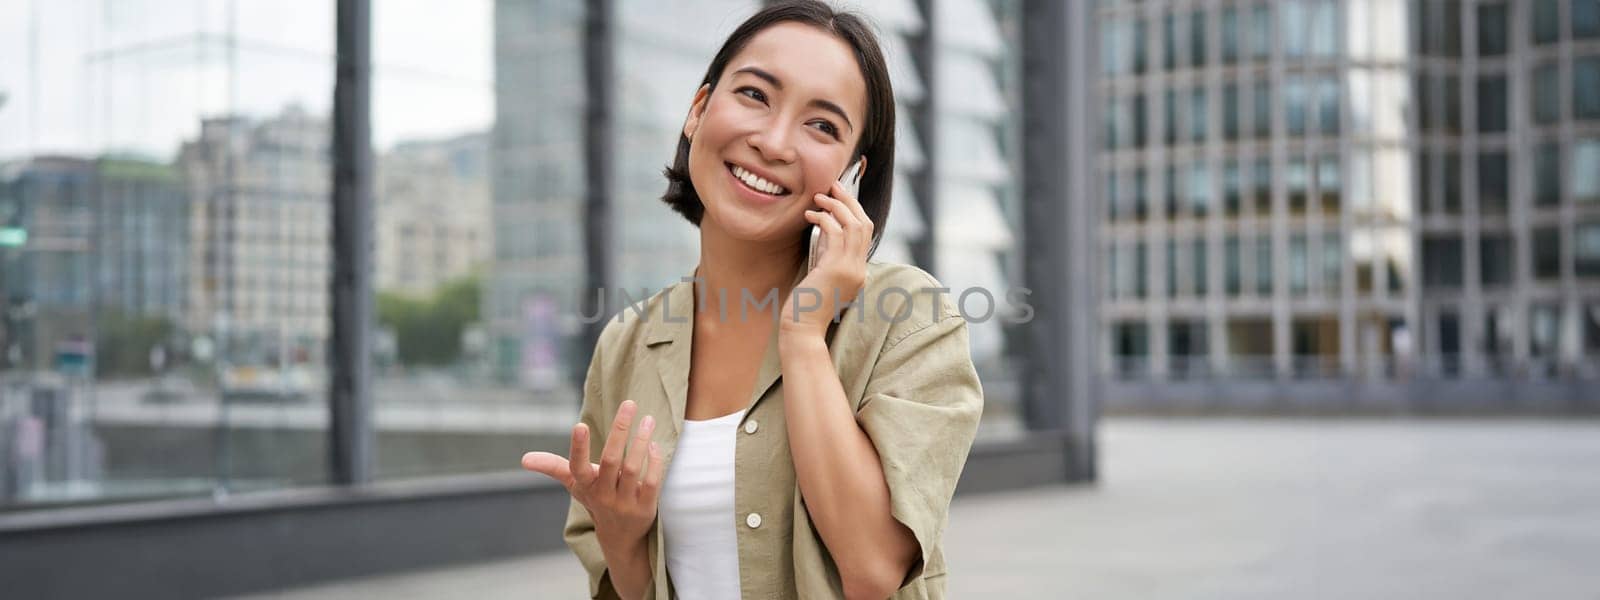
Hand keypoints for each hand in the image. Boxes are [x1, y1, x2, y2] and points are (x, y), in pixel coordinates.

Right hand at [522, 400, 664, 547]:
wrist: (620, 537)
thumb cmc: (596, 499)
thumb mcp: (575, 484)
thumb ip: (553, 467)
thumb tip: (524, 459)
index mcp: (585, 486)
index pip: (577, 467)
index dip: (578, 448)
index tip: (580, 425)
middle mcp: (603, 495)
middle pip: (611, 460)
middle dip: (620, 431)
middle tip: (629, 404)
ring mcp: (625, 502)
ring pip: (633, 468)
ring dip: (640, 441)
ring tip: (647, 419)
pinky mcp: (645, 507)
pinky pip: (651, 482)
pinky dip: (654, 461)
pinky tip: (654, 444)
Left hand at [784, 179, 872, 338]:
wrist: (803, 329)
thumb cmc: (806, 306)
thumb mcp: (821, 274)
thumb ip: (827, 252)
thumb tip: (825, 226)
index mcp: (858, 272)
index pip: (865, 233)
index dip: (854, 211)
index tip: (839, 196)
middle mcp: (859, 270)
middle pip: (864, 224)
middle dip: (850, 201)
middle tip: (834, 184)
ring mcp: (851, 270)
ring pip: (853, 225)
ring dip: (836, 206)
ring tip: (819, 196)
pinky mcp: (836, 269)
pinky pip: (836, 234)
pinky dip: (824, 219)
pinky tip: (811, 215)